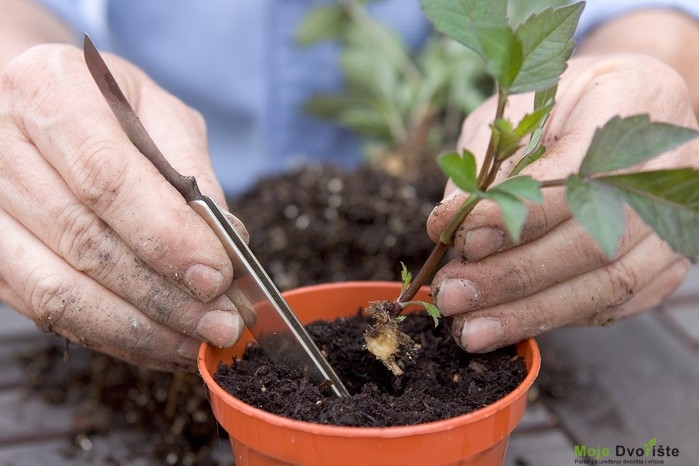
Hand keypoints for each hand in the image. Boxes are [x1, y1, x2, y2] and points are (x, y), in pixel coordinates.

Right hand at [0, 44, 245, 370]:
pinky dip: (109, 335)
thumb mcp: (159, 113)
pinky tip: (157, 342)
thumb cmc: (107, 105)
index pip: (105, 178)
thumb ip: (191, 174)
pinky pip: (45, 310)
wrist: (40, 107)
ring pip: (57, 290)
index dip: (165, 237)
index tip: (216, 276)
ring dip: (137, 328)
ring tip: (196, 341)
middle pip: (82, 241)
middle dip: (162, 296)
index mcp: (48, 90)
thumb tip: (227, 247)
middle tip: (221, 322)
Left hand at [427, 55, 697, 352]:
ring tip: (471, 329)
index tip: (459, 236)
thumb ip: (490, 158)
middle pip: (592, 241)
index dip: (513, 215)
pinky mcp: (668, 262)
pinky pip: (617, 304)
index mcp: (632, 103)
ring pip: (607, 284)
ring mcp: (675, 222)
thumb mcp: (520, 104)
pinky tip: (511, 324)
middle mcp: (668, 169)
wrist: (631, 109)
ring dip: (531, 312)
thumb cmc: (564, 104)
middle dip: (512, 275)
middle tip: (453, 294)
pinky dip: (560, 318)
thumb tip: (450, 222)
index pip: (571, 176)